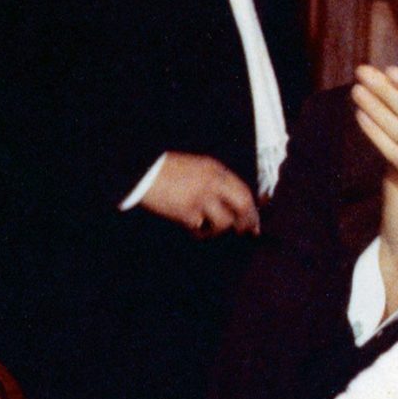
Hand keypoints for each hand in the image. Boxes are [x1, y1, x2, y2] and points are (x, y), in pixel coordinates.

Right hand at [139, 151, 260, 236]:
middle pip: (243, 205)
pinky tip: (190, 227)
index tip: (254, 222)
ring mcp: (202, 198)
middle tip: (246, 232)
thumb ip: (214, 181)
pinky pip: (200, 229)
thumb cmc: (165, 170)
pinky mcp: (188, 212)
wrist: (143, 173)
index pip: (244, 190)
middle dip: (247, 221)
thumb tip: (230, 203)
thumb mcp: (196, 167)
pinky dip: (197, 231)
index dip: (252, 209)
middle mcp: (213, 182)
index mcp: (215, 169)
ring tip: (205, 229)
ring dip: (216, 230)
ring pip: (224, 222)